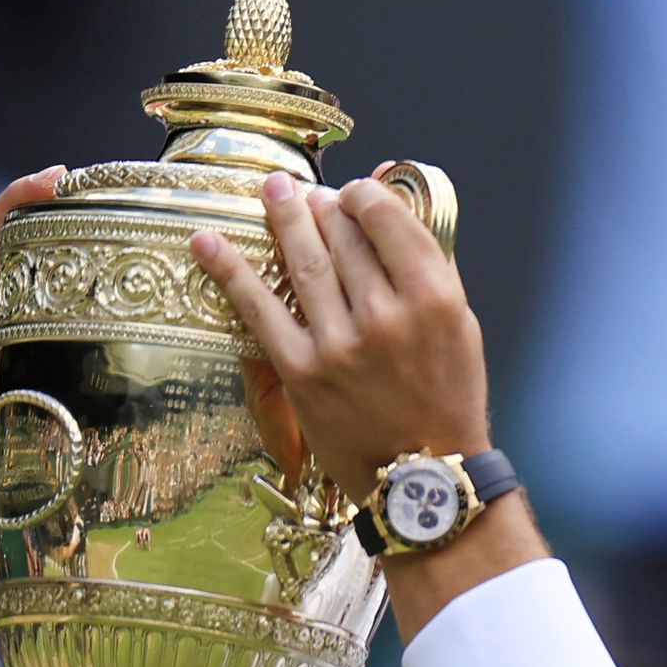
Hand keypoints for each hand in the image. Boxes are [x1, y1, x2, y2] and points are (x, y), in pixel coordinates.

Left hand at [191, 171, 490, 502]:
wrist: (425, 474)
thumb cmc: (448, 397)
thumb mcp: (459, 324)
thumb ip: (430, 259)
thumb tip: (390, 194)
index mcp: (434, 299)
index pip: (387, 219)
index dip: (363, 195)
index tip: (352, 195)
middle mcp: (386, 316)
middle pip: (343, 235)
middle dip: (323, 206)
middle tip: (308, 195)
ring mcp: (340, 344)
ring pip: (303, 261)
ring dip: (282, 218)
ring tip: (272, 192)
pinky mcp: (302, 372)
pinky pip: (259, 310)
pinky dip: (229, 271)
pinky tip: (206, 242)